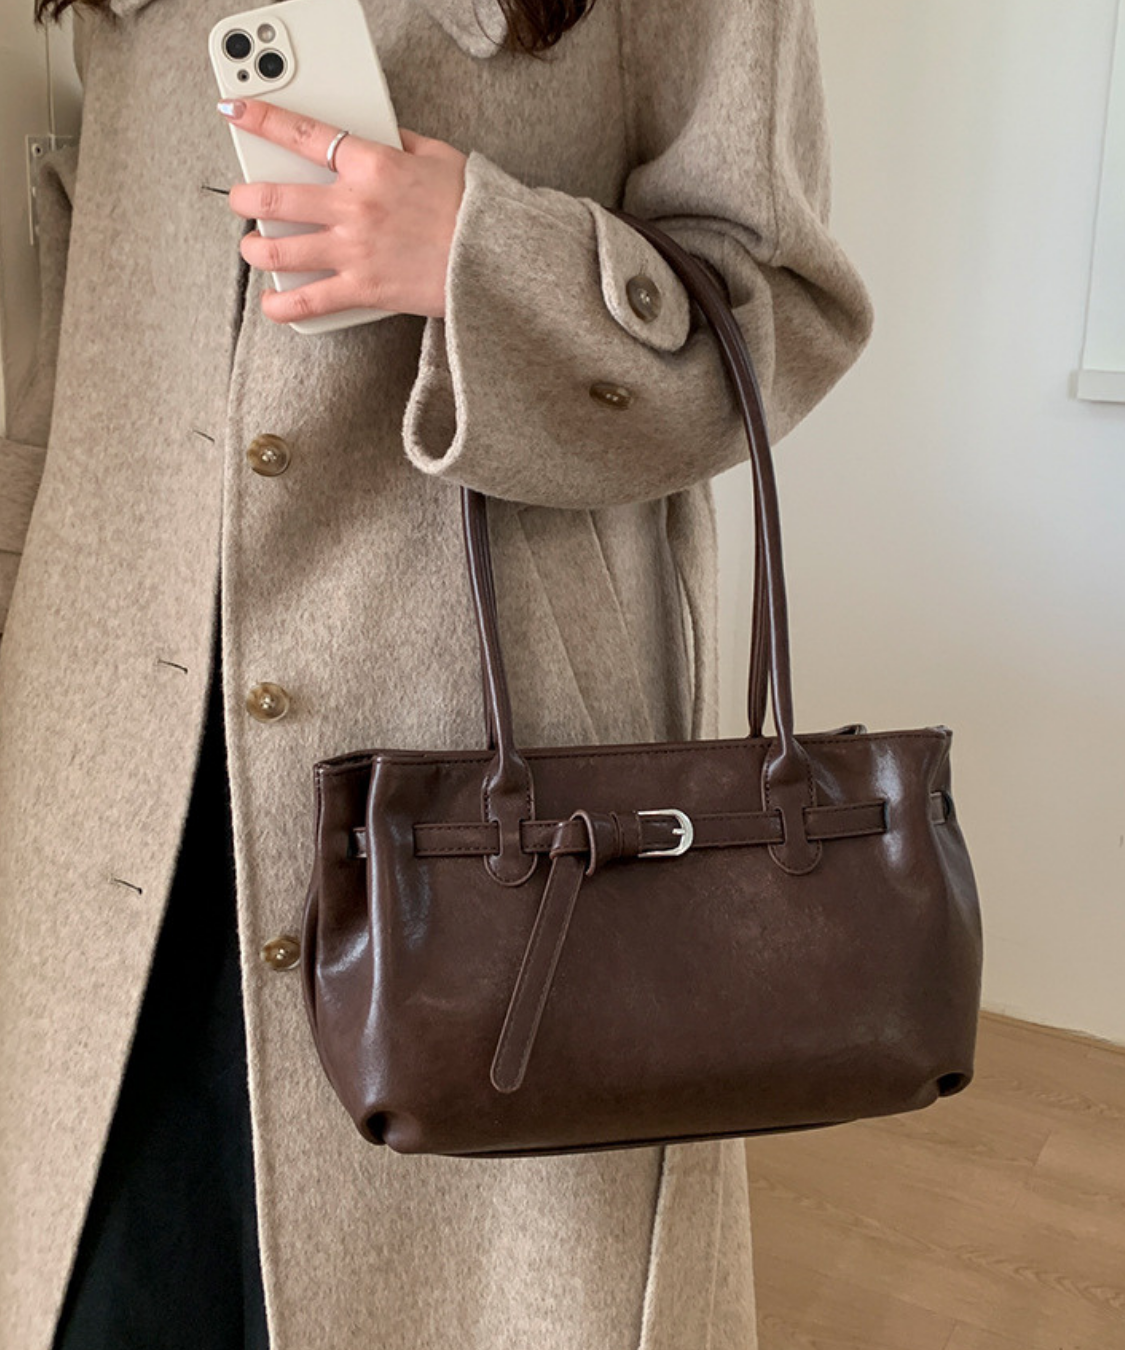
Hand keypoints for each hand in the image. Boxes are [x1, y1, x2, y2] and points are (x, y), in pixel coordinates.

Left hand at [218, 96, 467, 323]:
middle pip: (276, 197)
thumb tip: (379, 136)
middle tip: (241, 198)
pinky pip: (308, 301)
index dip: (264, 120)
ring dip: (256, 248)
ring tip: (254, 248)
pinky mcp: (363, 290)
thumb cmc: (473, 208)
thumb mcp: (438, 156)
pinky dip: (283, 305)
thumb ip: (400, 143)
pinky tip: (273, 304)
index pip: (305, 135)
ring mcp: (354, 251)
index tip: (238, 112)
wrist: (496, 258)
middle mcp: (354, 206)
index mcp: (372, 165)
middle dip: (246, 197)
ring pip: (280, 250)